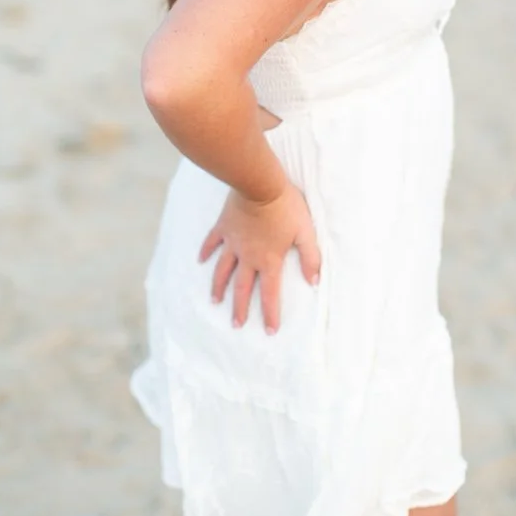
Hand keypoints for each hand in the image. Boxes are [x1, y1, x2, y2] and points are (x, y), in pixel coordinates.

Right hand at [198, 180, 320, 333]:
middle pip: (242, 288)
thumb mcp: (305, 231)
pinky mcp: (224, 227)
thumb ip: (310, 257)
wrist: (259, 184)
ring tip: (215, 301)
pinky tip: (200, 260)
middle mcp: (248, 257)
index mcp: (269, 261)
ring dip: (219, 287)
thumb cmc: (286, 207)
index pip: (269, 294)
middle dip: (239, 308)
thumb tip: (314, 281)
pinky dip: (205, 252)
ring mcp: (232, 242)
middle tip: (236, 324)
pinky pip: (212, 242)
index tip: (269, 331)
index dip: (270, 313)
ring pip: (223, 270)